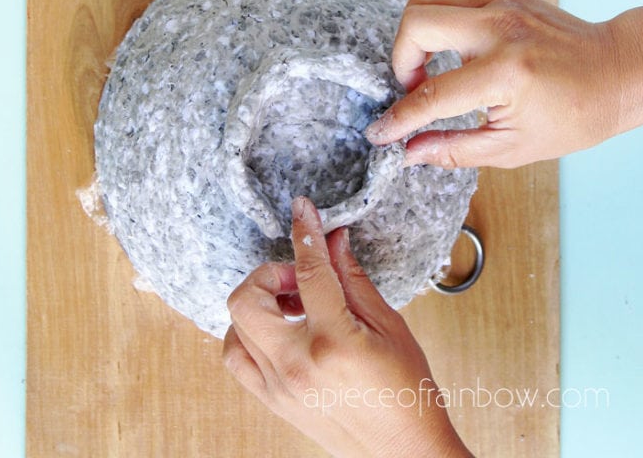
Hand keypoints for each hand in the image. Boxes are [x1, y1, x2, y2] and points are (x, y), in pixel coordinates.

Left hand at [223, 197, 471, 457]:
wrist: (405, 455)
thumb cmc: (407, 392)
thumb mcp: (389, 326)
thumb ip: (352, 279)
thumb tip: (333, 239)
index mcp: (333, 343)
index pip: (309, 271)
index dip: (305, 232)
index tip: (303, 209)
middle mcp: (297, 366)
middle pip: (247, 299)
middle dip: (269, 273)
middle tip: (301, 278)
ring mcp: (279, 389)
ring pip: (235, 328)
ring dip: (258, 304)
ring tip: (293, 304)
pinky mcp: (273, 403)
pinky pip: (238, 359)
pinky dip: (247, 334)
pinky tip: (280, 328)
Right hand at [365, 0, 642, 167]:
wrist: (615, 73)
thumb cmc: (574, 114)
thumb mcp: (515, 148)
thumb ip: (455, 149)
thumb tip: (410, 151)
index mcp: (504, 75)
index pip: (431, 95)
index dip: (399, 118)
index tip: (381, 131)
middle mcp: (499, 29)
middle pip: (417, 24)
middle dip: (401, 59)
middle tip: (414, 83)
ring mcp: (501, 1)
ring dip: (414, 23)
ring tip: (427, 51)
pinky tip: (440, 14)